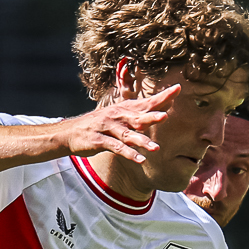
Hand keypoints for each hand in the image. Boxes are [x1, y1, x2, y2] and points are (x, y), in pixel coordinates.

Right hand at [53, 84, 177, 165]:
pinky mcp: (99, 141)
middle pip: (138, 116)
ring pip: (128, 135)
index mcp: (124, 109)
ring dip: (141, 141)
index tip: (178, 88)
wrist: (70, 132)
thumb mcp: (118, 116)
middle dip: (151, 116)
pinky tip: (140, 160)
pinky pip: (116, 148)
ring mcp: (108, 128)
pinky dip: (128, 154)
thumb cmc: (99, 125)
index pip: (147, 102)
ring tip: (156, 148)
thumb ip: (138, 115)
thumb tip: (160, 110)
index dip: (162, 96)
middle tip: (165, 116)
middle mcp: (117, 116)